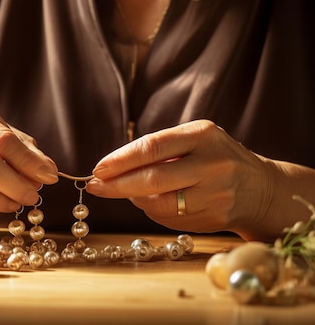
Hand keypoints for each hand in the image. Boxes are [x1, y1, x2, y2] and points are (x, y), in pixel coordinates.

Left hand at [86, 120, 274, 236]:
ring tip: (126, 191)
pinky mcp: (215, 218)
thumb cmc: (214, 157)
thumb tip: (111, 168)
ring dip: (134, 199)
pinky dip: (152, 211)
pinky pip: (170, 219)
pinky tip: (150, 202)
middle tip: (94, 187)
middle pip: (153, 179)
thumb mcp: (194, 139)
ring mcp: (215, 194)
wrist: (261, 189)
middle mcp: (212, 164)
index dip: (121, 159)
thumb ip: (159, 149)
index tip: (98, 169)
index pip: (152, 147)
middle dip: (117, 185)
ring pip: (159, 203)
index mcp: (203, 135)